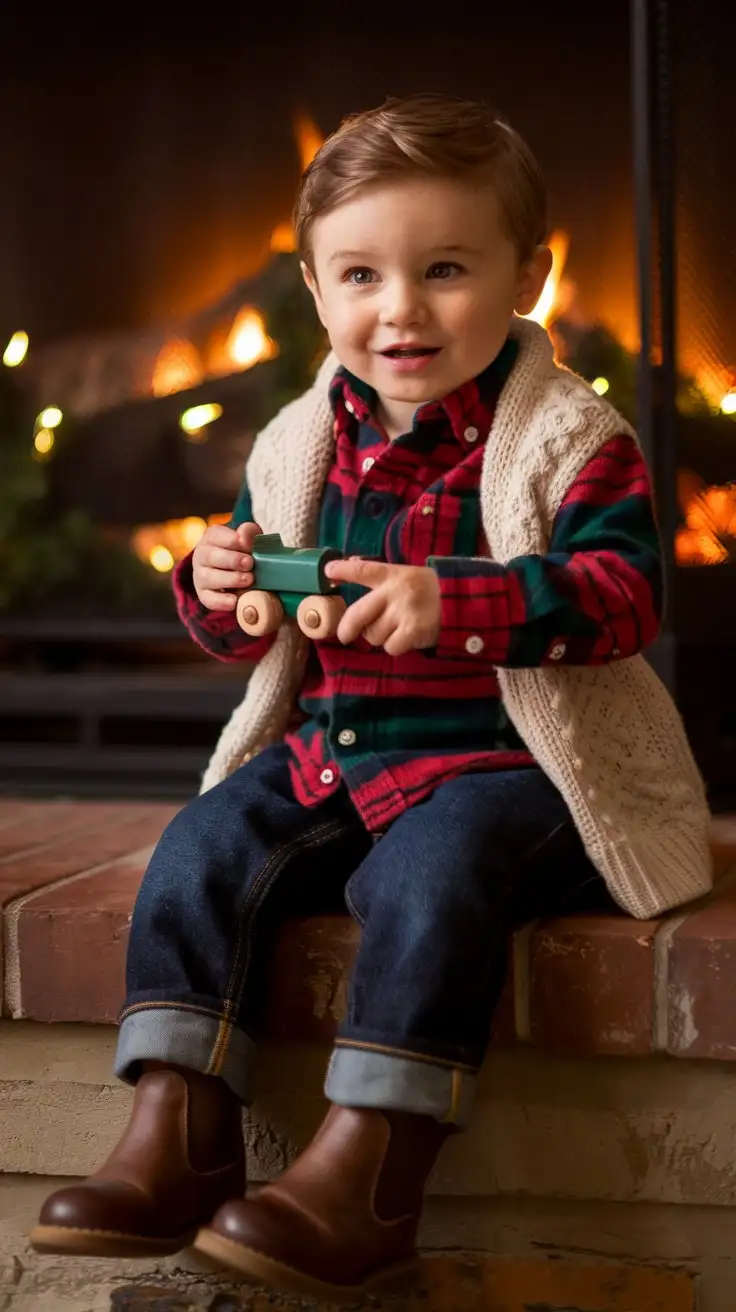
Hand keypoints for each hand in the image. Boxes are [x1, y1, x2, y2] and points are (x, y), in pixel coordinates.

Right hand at [192, 521, 261, 610]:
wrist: (238, 572)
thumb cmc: (244, 551)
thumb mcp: (249, 539)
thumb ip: (249, 533)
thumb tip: (244, 537)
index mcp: (211, 538)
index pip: (215, 535)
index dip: (231, 539)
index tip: (247, 545)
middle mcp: (202, 556)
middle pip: (210, 556)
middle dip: (232, 560)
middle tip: (249, 563)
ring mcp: (201, 576)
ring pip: (208, 577)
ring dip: (229, 579)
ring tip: (248, 580)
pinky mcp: (204, 594)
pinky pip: (208, 599)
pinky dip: (221, 601)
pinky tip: (235, 600)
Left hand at [325, 558, 440, 655]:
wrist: (465, 602)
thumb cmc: (432, 591)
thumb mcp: (409, 576)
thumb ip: (382, 578)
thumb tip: (348, 568)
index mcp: (393, 575)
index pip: (364, 570)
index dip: (344, 570)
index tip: (328, 571)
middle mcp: (394, 592)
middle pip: (357, 614)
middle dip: (346, 629)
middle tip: (345, 636)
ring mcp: (403, 611)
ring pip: (373, 635)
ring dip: (381, 637)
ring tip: (397, 630)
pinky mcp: (413, 630)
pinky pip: (390, 647)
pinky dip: (396, 647)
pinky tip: (408, 639)